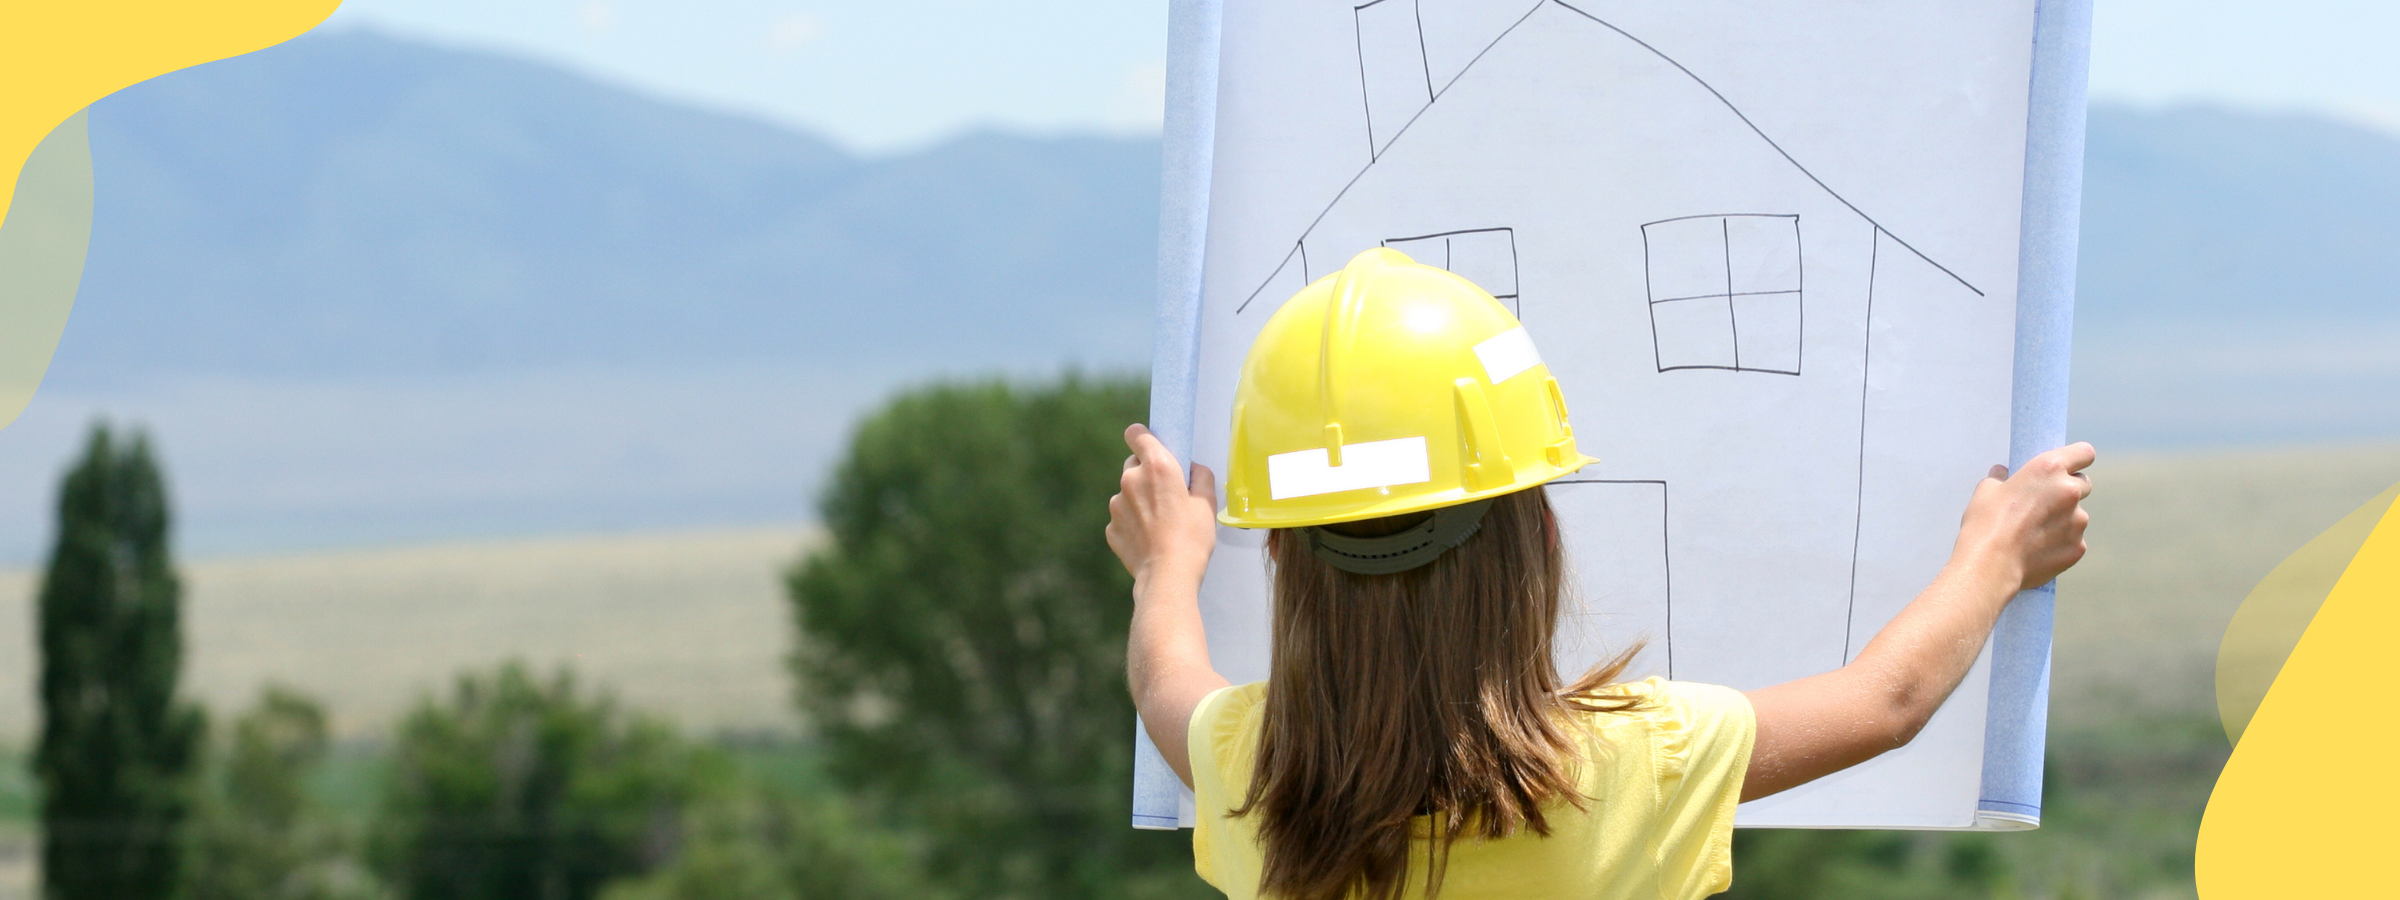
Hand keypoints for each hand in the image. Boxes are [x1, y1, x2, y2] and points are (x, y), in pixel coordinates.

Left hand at [1105, 424, 1217, 596]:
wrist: (1168, 576)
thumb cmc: (1192, 537)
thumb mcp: (1207, 503)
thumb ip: (1200, 477)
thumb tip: (1193, 469)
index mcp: (1156, 466)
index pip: (1136, 433)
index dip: (1143, 437)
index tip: (1152, 446)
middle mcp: (1131, 479)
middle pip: (1133, 464)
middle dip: (1146, 473)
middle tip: (1165, 493)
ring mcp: (1116, 504)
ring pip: (1127, 493)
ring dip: (1139, 500)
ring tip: (1160, 523)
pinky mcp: (1111, 527)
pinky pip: (1122, 517)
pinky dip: (1133, 523)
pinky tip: (1149, 538)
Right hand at [1956, 442, 2094, 590]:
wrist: (1991, 565)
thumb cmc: (1985, 524)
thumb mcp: (1986, 491)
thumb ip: (2001, 478)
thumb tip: (2003, 475)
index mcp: (2049, 469)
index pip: (2084, 453)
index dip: (2077, 459)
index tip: (2068, 467)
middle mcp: (2070, 492)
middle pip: (2083, 484)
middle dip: (2068, 490)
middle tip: (2044, 503)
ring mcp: (2077, 522)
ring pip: (2077, 516)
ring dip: (2062, 520)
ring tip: (2034, 533)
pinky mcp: (2078, 548)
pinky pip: (2073, 541)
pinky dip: (2060, 543)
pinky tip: (2037, 550)